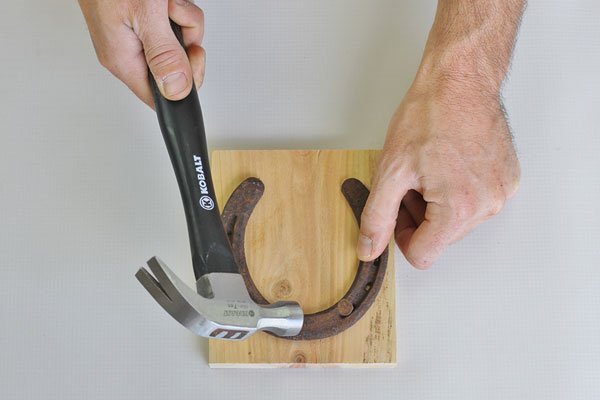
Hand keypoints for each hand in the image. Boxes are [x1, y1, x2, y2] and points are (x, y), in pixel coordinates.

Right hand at [78, 0, 204, 107]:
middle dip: (187, 42)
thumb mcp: (146, 16)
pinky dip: (177, 8)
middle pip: (176, 67)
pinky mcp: (144, 19)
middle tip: (177, 21)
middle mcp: (128, 51)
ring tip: (166, 3)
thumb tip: (177, 91)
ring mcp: (136, 35)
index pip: (160, 97)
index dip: (183, 87)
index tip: (192, 61)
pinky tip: (166, 0)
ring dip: (183, 19)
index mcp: (123, 60)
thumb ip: (164, 55)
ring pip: (179, 42)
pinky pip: (174, 23)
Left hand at [357, 72, 520, 268]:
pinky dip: (457, 191)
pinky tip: (448, 164)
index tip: (396, 211)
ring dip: (437, 204)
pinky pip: (477, 202)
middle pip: (441, 238)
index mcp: (459, 210)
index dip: (401, 236)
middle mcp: (487, 206)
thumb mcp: (390, 170)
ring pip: (458, 222)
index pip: (423, 255)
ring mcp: (502, 192)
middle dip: (418, 216)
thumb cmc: (430, 115)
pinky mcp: (508, 179)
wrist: (460, 80)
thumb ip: (377, 217)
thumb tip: (369, 248)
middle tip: (410, 181)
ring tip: (429, 169)